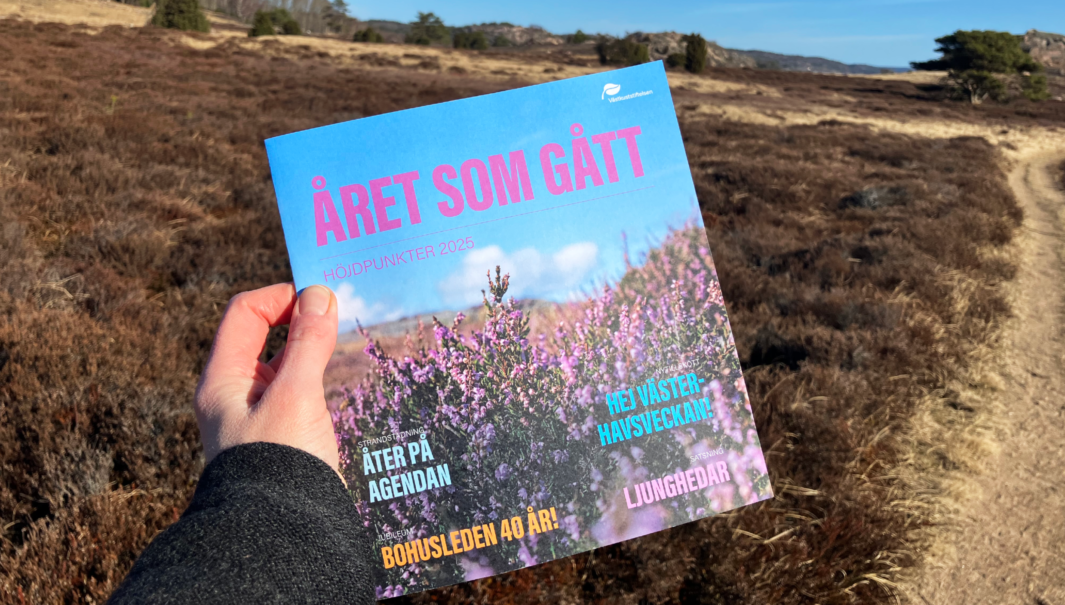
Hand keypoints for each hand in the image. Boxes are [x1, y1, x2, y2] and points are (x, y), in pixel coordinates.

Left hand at [195, 283, 340, 473]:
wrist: (282, 537)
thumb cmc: (280, 464)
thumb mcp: (297, 396)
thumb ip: (307, 343)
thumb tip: (319, 294)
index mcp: (223, 381)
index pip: (245, 313)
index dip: (281, 298)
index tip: (320, 303)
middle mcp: (236, 397)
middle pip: (267, 339)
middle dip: (305, 326)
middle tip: (341, 321)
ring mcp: (259, 419)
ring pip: (288, 369)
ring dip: (317, 357)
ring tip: (350, 357)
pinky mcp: (282, 439)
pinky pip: (302, 397)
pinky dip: (323, 385)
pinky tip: (349, 393)